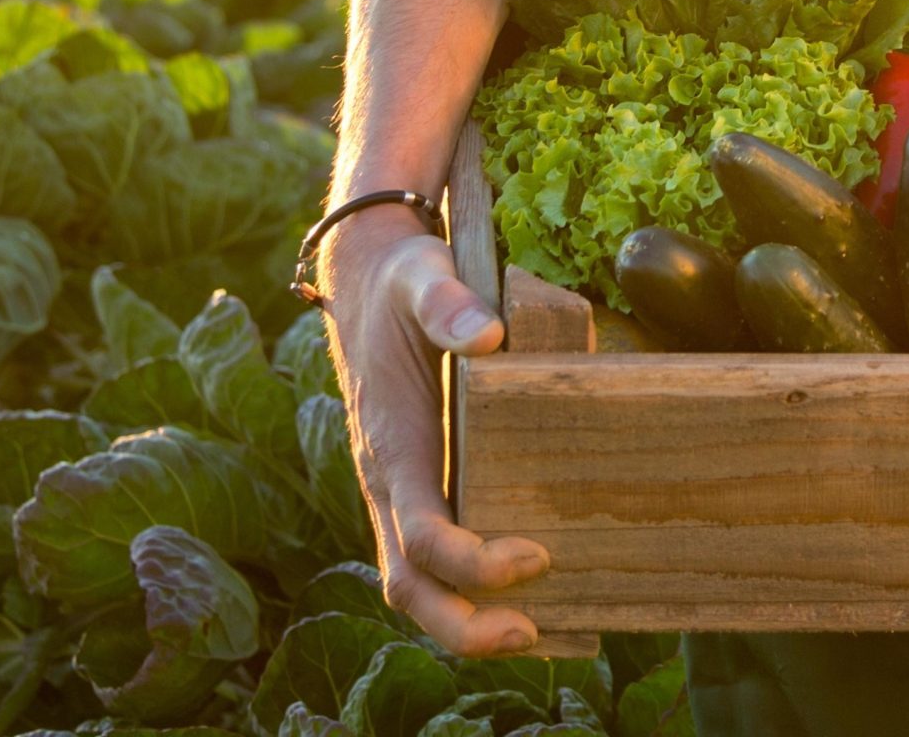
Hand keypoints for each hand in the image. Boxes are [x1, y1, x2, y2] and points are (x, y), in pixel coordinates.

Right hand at [324, 211, 549, 655]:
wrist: (370, 281)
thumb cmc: (406, 283)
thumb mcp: (423, 275)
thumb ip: (448, 303)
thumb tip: (487, 337)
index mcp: (393, 443)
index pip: (420, 534)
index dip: (473, 563)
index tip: (534, 555)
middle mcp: (390, 481)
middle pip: (409, 585)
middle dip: (463, 626)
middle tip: (532, 634)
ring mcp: (402, 491)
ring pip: (417, 583)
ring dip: (467, 622)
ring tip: (538, 633)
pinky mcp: (420, 488)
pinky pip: (434, 560)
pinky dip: (471, 593)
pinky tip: (532, 597)